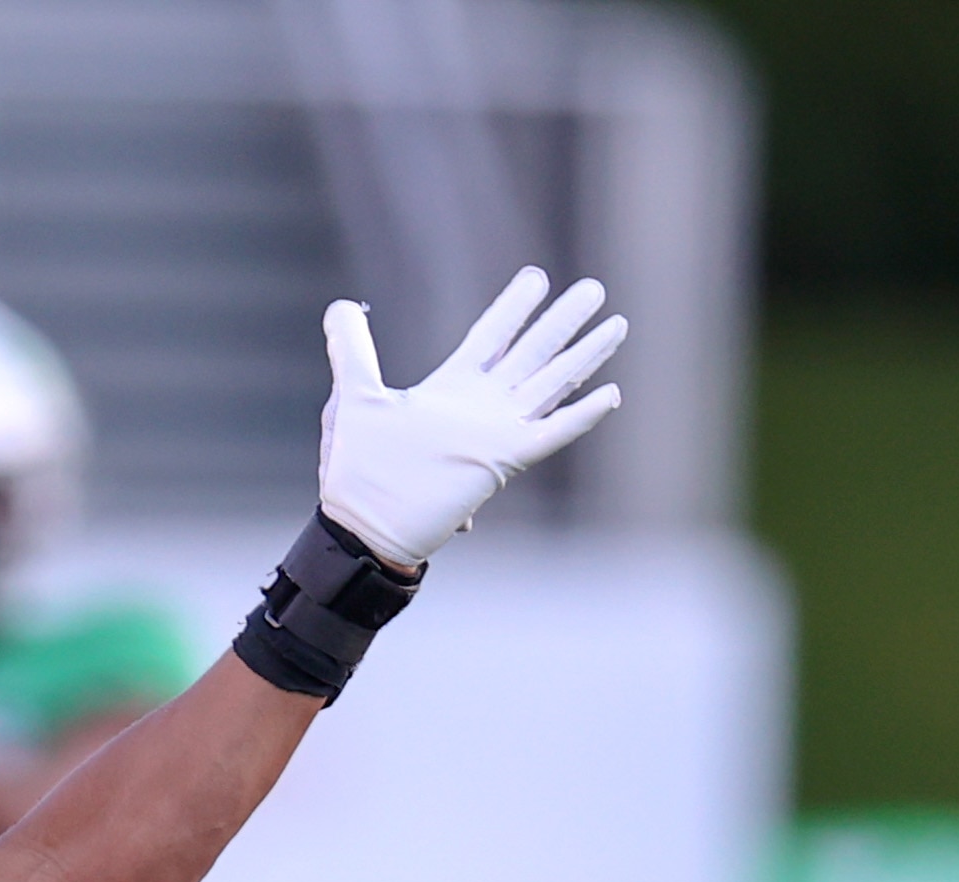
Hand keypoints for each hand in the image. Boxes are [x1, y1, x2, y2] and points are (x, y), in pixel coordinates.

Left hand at [317, 267, 625, 567]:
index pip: (491, 336)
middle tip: (594, 289)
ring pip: (551, 384)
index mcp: (451, 387)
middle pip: (533, 352)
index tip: (537, 278)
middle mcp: (481, 407)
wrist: (364, 526)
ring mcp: (496, 433)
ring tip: (617, 324)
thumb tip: (341, 306)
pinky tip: (611, 393)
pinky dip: (581, 416)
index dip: (514, 307)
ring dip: (585, 355)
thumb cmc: (356, 472)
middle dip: (563, 321)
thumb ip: (351, 348)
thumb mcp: (353, 397)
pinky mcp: (503, 463)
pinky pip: (552, 435)